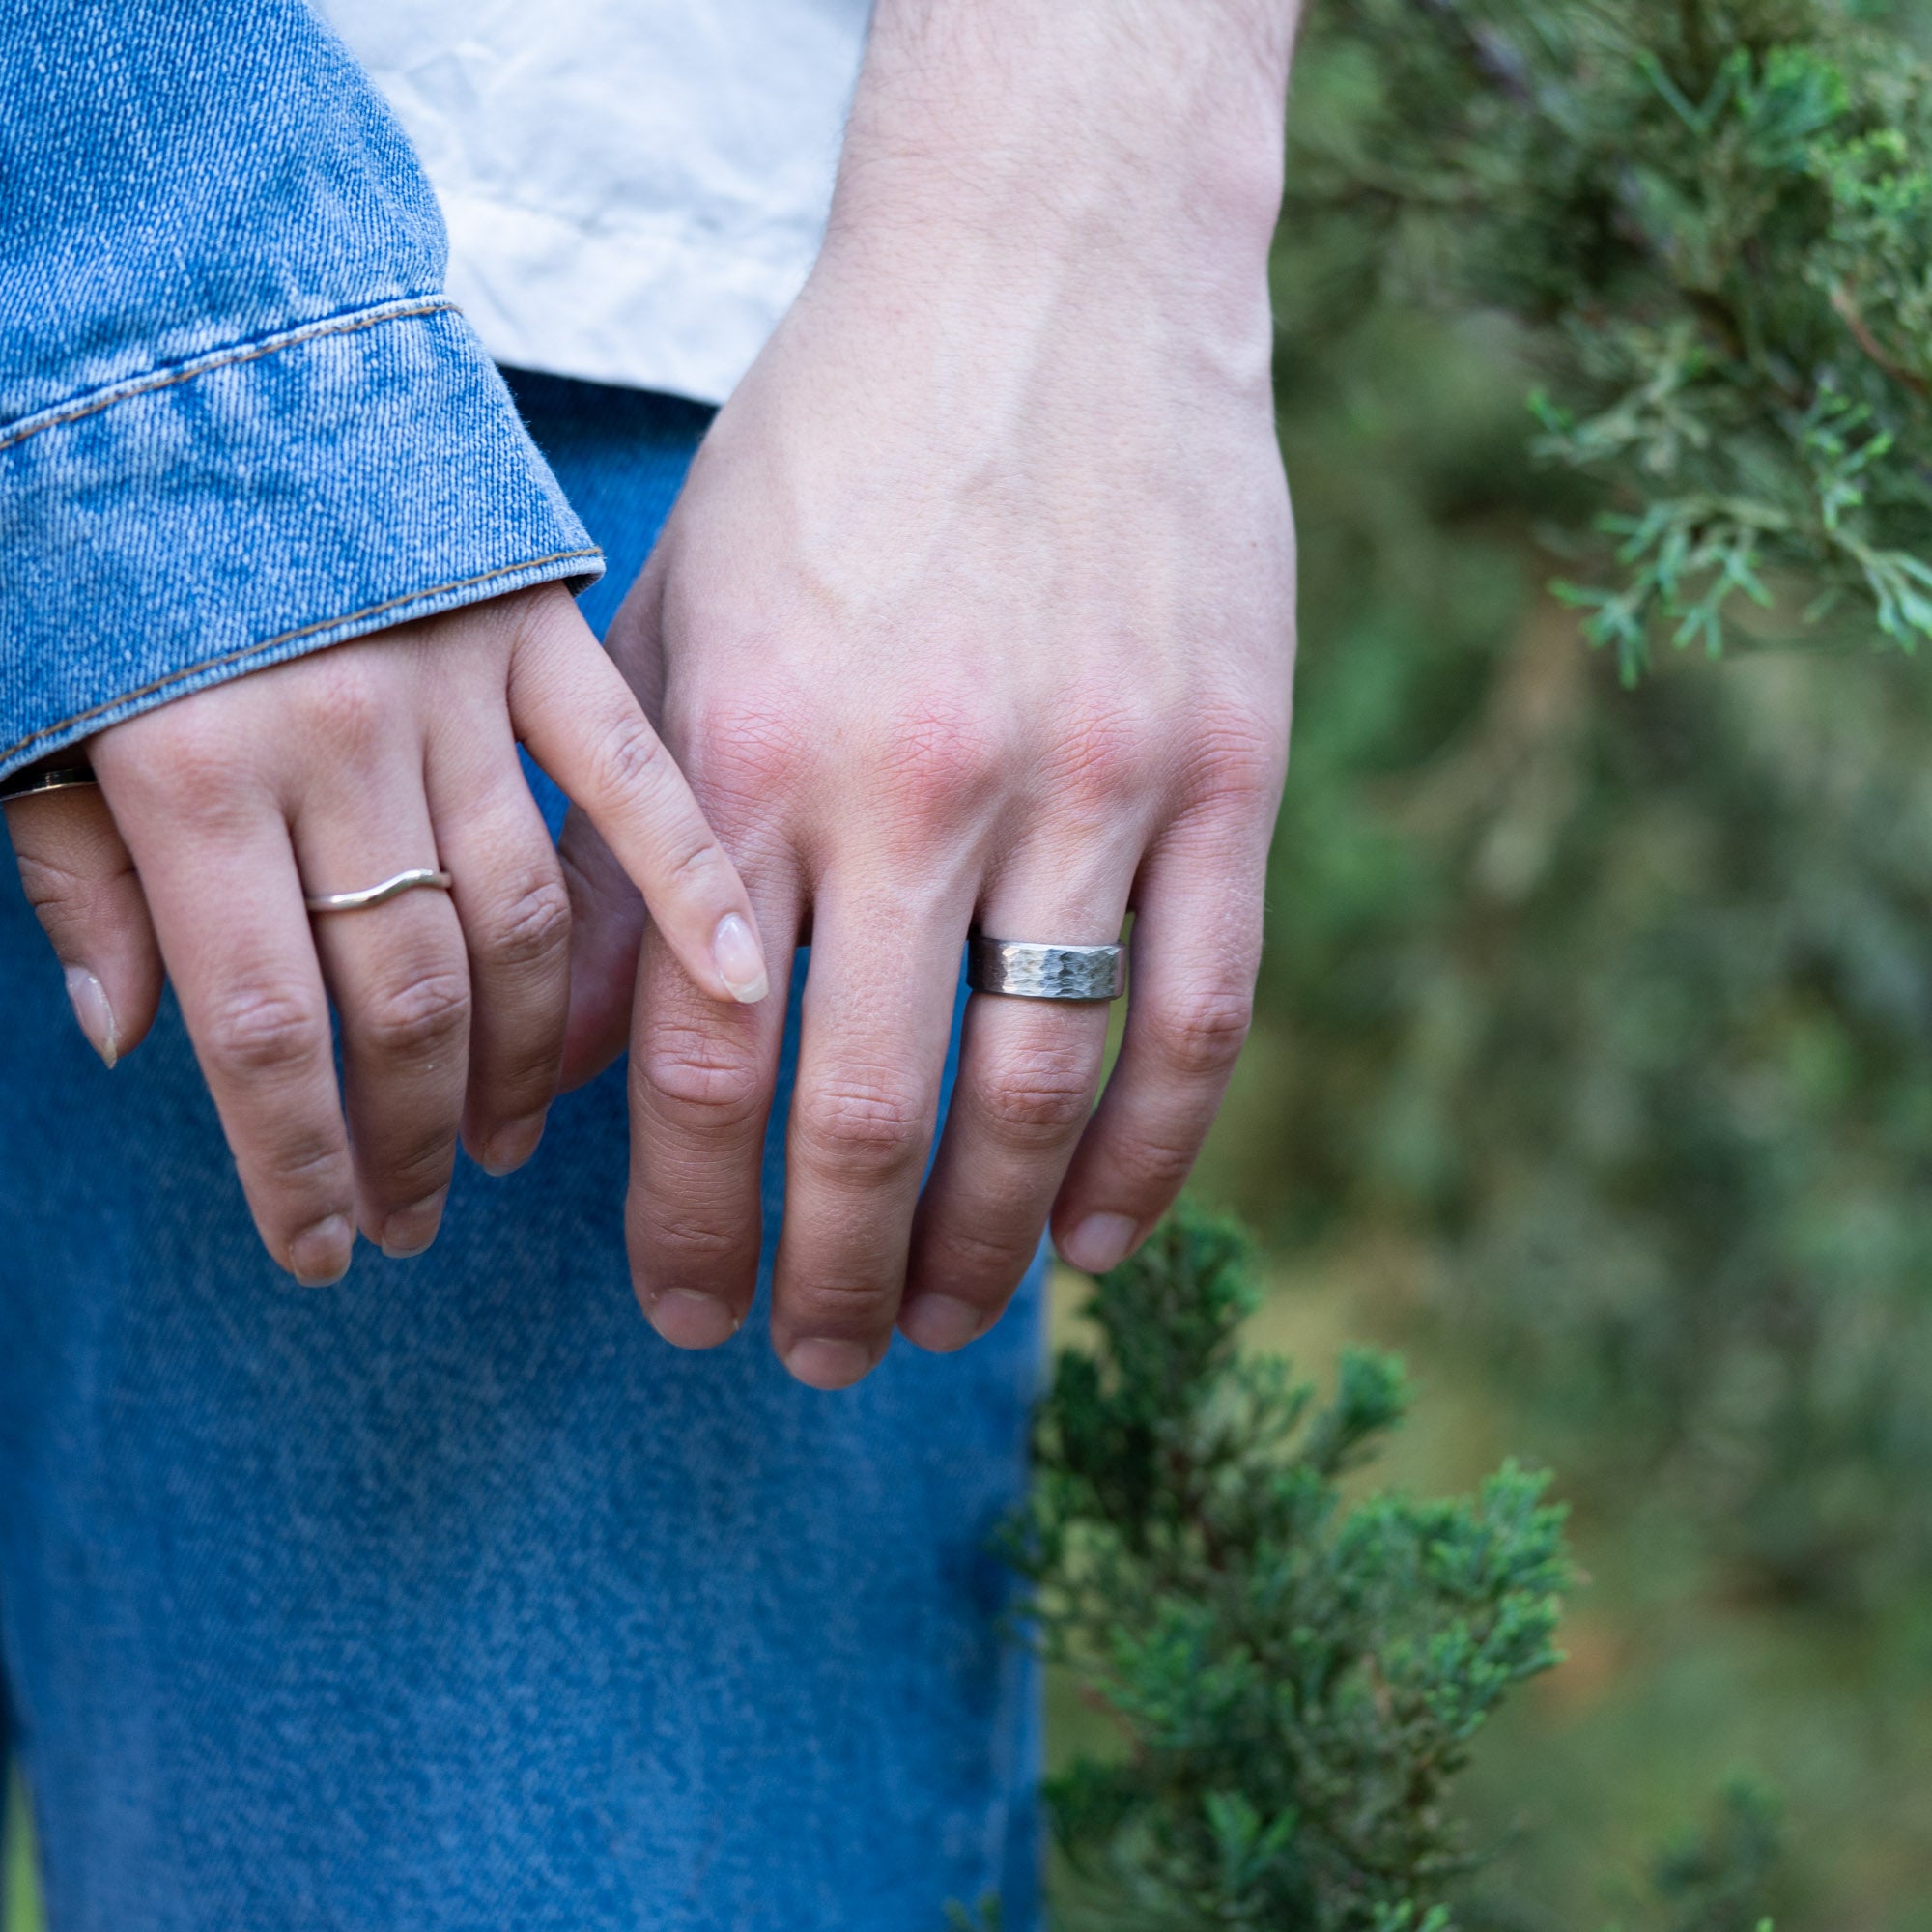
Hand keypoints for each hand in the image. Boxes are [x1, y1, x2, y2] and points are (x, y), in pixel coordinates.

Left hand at [5, 584, 767, 1281]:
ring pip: (517, 924)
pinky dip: (684, 883)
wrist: (196, 324)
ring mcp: (457, 690)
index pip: (263, 1027)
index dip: (298, 1162)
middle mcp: (336, 744)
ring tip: (509, 1142)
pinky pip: (632, 780)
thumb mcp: (31, 704)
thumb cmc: (93, 530)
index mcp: (190, 768)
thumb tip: (129, 1042)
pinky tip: (732, 984)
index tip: (325, 1252)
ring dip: (522, 1058)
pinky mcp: (542, 636)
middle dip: (411, 1137)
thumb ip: (76, 872)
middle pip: (403, 1000)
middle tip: (417, 1216)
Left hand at [561, 0, 1295, 1387]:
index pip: (706, 1061)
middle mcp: (928, 780)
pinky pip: (1201, 1014)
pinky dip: (1151, 1157)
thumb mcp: (685, 620)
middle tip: (811, 1356)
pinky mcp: (1230, 771)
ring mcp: (1099, 780)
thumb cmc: (836, 455)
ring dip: (984, 1245)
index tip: (686, 1311)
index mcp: (764, 745)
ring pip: (1045, 1090)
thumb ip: (635, 849)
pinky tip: (1096, 1242)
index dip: (691, 1219)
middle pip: (870, 1112)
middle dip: (826, 1272)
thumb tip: (585, 1068)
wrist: (1050, 278)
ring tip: (938, 1320)